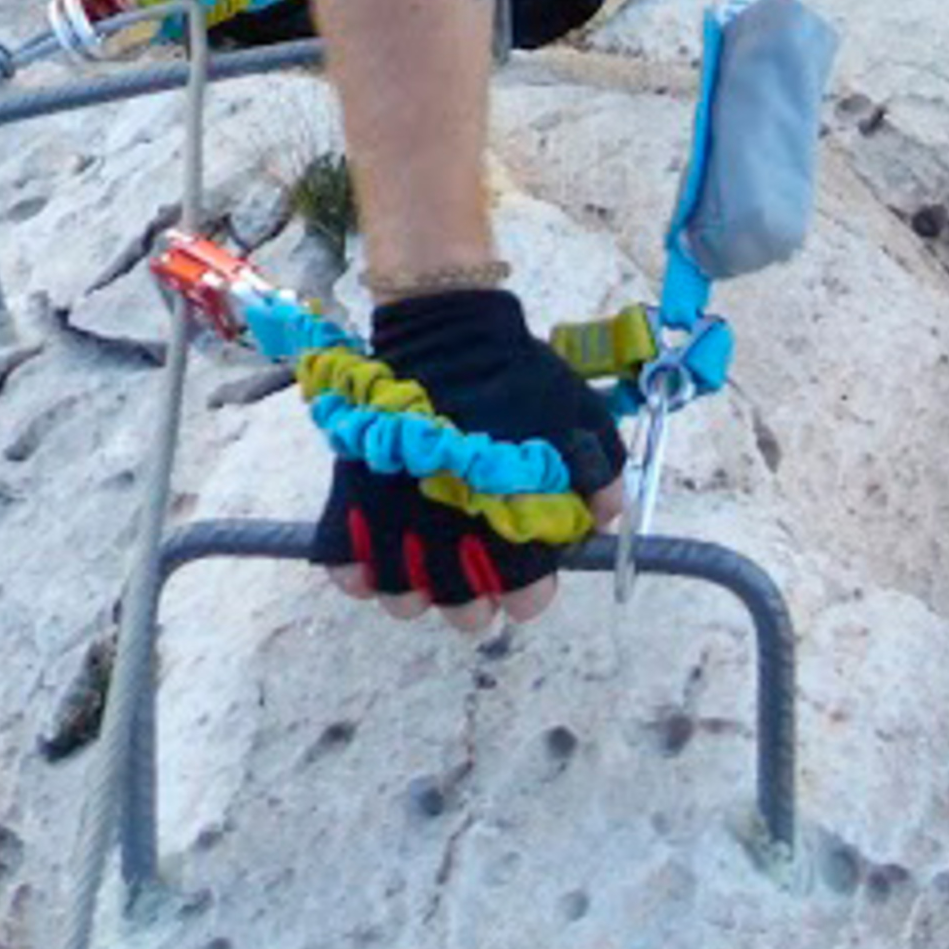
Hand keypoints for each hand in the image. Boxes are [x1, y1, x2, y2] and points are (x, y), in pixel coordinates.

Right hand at [310, 289, 625, 631]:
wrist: (444, 333)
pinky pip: (347, 571)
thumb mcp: (580, 421)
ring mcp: (394, 535)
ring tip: (428, 542)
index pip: (525, 603)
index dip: (529, 584)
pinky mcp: (350, 509)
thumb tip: (600, 519)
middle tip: (475, 549)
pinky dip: (362, 562)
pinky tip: (384, 532)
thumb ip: (601, 477)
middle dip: (475, 589)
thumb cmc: (516, 377)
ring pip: (403, 601)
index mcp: (508, 539)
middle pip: (464, 615)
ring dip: (418, 581)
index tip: (525, 556)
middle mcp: (450, 551)